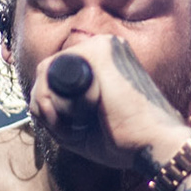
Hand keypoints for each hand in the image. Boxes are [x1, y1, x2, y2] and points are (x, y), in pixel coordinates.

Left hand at [28, 36, 190, 173]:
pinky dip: (62, 105)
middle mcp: (100, 47)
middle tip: (76, 129)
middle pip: (46, 71)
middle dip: (49, 108)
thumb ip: (58, 107)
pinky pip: (54, 77)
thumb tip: (36, 99)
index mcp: (102, 61)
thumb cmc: (124, 140)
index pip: (55, 74)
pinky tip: (90, 112)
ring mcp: (99, 46)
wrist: (154, 144)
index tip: (74, 128)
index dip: (52, 105)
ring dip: (56, 110)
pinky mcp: (98, 53)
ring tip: (85, 123)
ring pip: (45, 74)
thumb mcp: (81, 123)